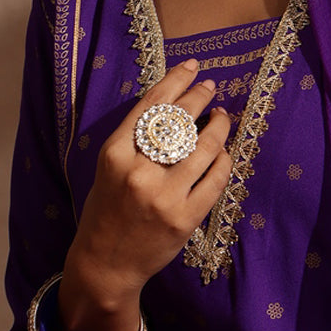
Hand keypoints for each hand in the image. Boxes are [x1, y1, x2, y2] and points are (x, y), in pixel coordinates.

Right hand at [58, 59, 231, 330]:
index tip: (192, 67)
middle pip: (179, 122)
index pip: (151, 106)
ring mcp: (164, 196)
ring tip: (223, 116)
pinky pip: (215, 180)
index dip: (175, 81)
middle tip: (211, 88)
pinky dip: (223, 161)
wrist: (106, 263)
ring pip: (204, 148)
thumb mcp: (110, 168)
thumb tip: (174, 104)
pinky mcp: (184, 218)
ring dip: (218, 127)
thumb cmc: (107, 210)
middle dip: (200, 98)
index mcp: (114, 155)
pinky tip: (224, 152)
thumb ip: (135, 140)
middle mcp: (138, 172)